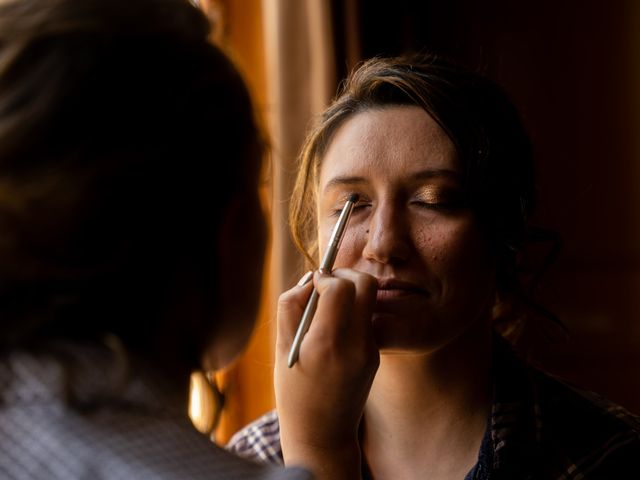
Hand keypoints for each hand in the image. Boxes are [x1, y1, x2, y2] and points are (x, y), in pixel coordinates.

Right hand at [275, 269, 378, 479]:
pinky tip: (334, 327)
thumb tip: (308, 280)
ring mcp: (369, 350)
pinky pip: (367, 319)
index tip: (313, 282)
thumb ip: (291, 308)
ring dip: (351, 291)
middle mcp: (355, 344)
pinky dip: (353, 312)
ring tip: (328, 305)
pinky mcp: (375, 356)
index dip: (325, 276)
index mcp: (327, 343)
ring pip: (369, 299)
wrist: (323, 435)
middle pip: (366, 284)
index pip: (340, 287)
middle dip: (346, 274)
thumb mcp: (281, 350)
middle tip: (327, 282)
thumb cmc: (294, 393)